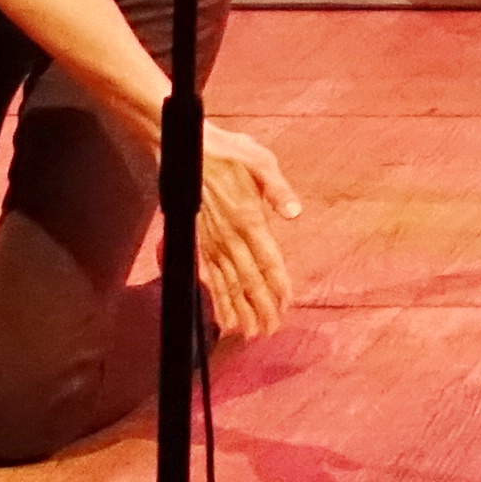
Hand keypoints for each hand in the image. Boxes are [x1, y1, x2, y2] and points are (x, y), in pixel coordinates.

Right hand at [194, 119, 302, 337]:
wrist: (186, 149)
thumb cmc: (227, 152)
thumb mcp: (260, 161)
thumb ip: (278, 190)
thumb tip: (294, 213)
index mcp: (248, 218)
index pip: (266, 260)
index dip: (276, 286)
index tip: (286, 307)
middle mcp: (229, 236)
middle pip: (247, 280)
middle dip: (259, 308)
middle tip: (270, 330)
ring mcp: (211, 241)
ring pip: (227, 284)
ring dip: (238, 310)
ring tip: (249, 332)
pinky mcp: (198, 241)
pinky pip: (208, 276)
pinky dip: (216, 298)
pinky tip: (221, 316)